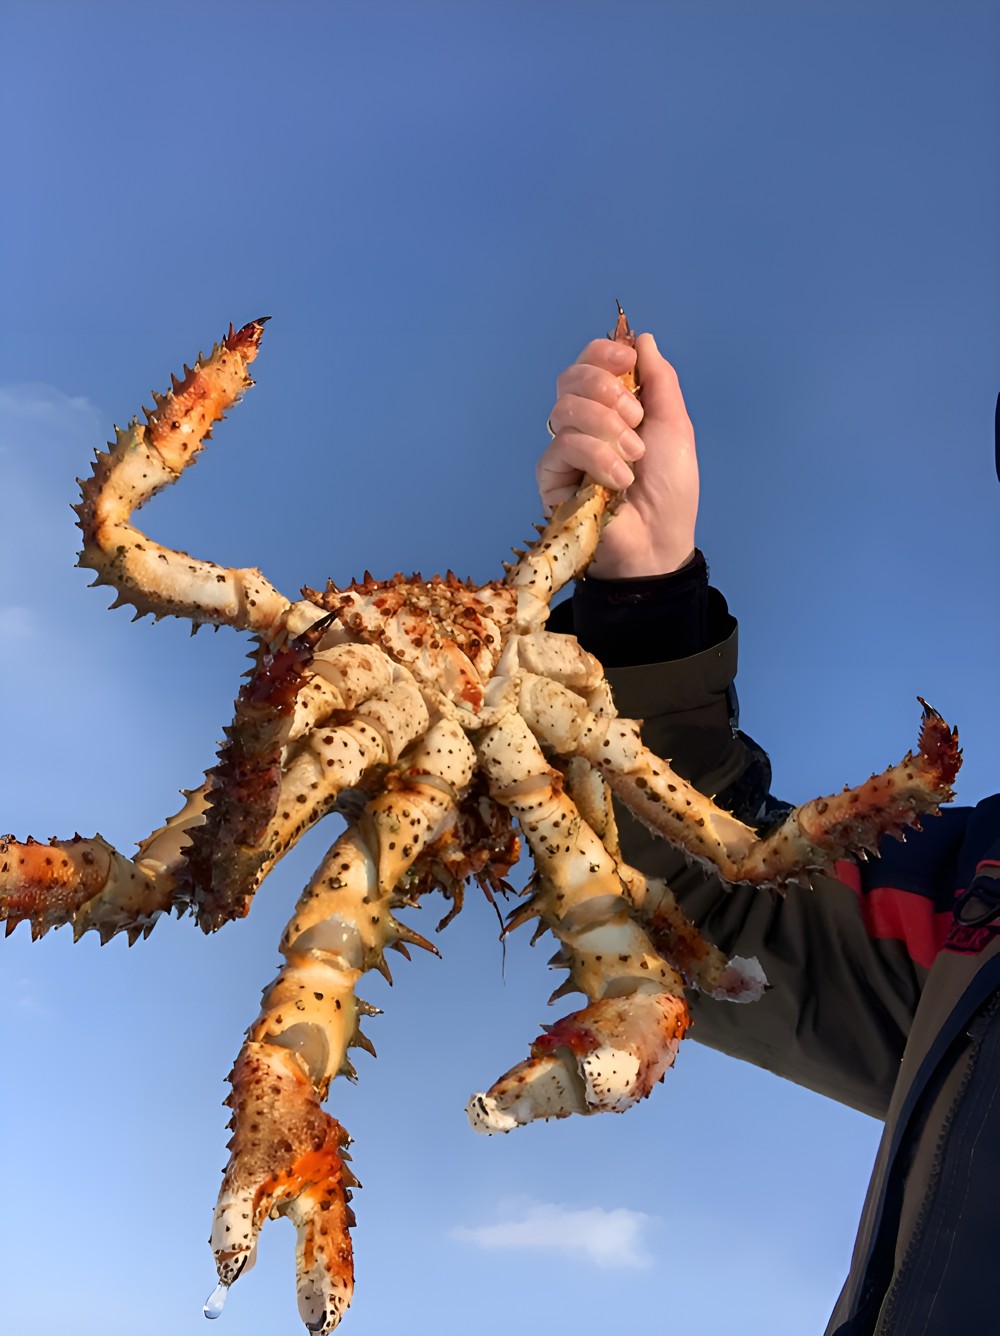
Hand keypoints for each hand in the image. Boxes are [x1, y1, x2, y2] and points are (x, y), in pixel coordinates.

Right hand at [537, 330, 698, 578]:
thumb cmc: (670, 491)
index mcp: (611, 407)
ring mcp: (565, 451)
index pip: (590, 364)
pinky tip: (619, 480)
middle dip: (606, 388)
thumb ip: (659, 380)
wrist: (660, 542)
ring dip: (607, 427)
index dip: (603, 354)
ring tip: (634, 456)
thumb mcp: (675, 426)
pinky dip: (596, 456)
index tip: (627, 362)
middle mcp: (583, 424)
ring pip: (566, 408)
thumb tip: (640, 339)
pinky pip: (563, 445)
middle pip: (571, 378)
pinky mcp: (551, 478)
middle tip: (636, 418)